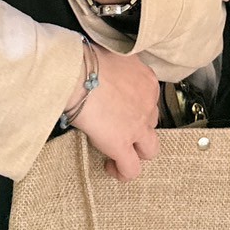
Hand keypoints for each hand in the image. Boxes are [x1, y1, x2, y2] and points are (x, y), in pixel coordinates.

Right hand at [66, 44, 159, 180]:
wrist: (78, 73)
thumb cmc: (87, 60)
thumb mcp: (112, 57)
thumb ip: (116, 69)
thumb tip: (103, 72)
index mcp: (146, 79)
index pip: (149, 99)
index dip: (135, 107)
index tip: (120, 109)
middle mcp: (148, 103)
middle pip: (152, 123)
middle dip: (138, 128)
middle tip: (119, 128)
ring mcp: (137, 126)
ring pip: (150, 149)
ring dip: (136, 152)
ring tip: (119, 154)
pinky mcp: (122, 144)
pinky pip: (131, 168)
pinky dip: (123, 171)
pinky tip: (111, 167)